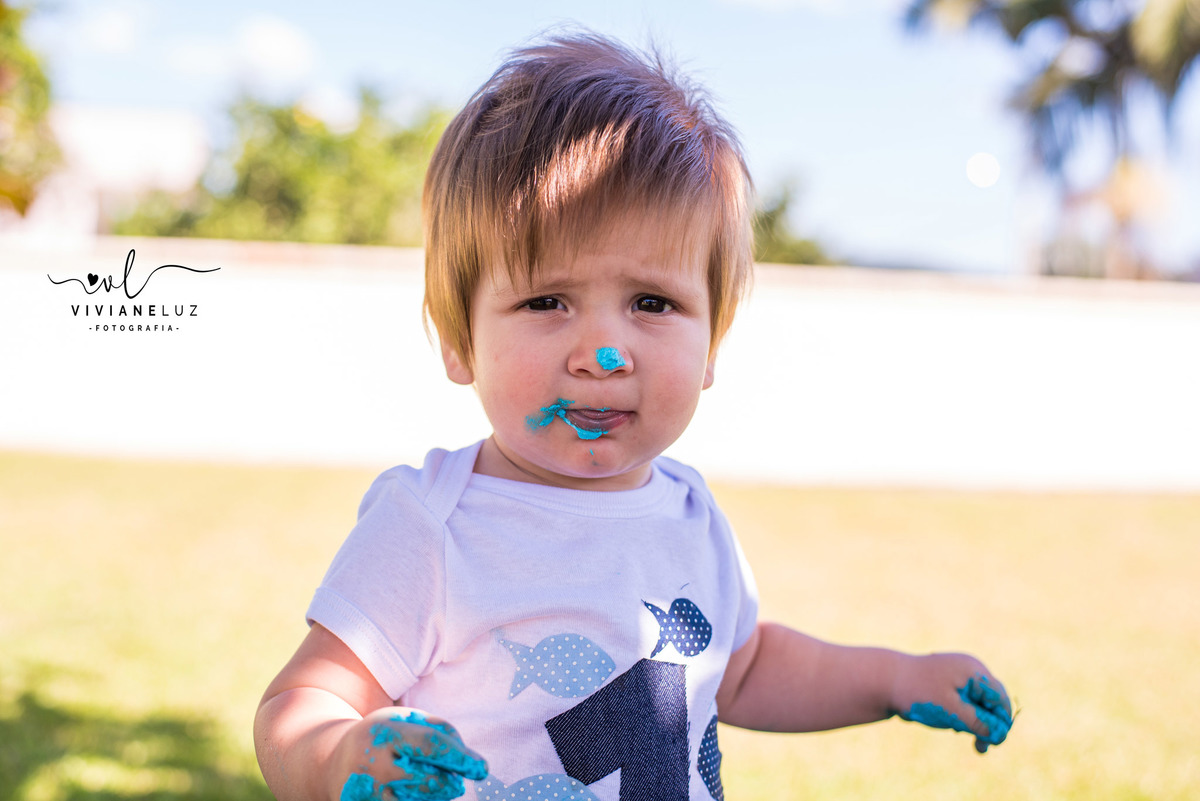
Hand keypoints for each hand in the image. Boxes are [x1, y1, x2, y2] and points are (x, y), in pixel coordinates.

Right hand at [331, 708, 487, 800]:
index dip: (460, 758)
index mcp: (384, 733)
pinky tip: (416, 795)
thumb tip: (473, 762)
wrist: (331, 763)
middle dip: (450, 781)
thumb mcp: (406, 720)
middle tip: (454, 778)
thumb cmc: (383, 737)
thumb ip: (442, 731)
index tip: (482, 769)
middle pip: (431, 781)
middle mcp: (373, 767)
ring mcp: (368, 796)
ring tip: (423, 782)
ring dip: (437, 796)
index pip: (431, 745)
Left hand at [890, 653, 1012, 752]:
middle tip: (981, 748)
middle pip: (991, 700)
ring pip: (978, 703)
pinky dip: (963, 716)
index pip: (1000, 698)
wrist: (884, 680)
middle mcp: (969, 669)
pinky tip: (954, 727)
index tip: (993, 743)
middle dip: (988, 724)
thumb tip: (1000, 735)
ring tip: (967, 739)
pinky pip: (964, 701)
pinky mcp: (947, 682)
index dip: (1001, 722)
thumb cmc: (918, 693)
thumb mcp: (952, 711)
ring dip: (975, 722)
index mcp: (973, 671)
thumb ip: (978, 723)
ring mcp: (958, 674)